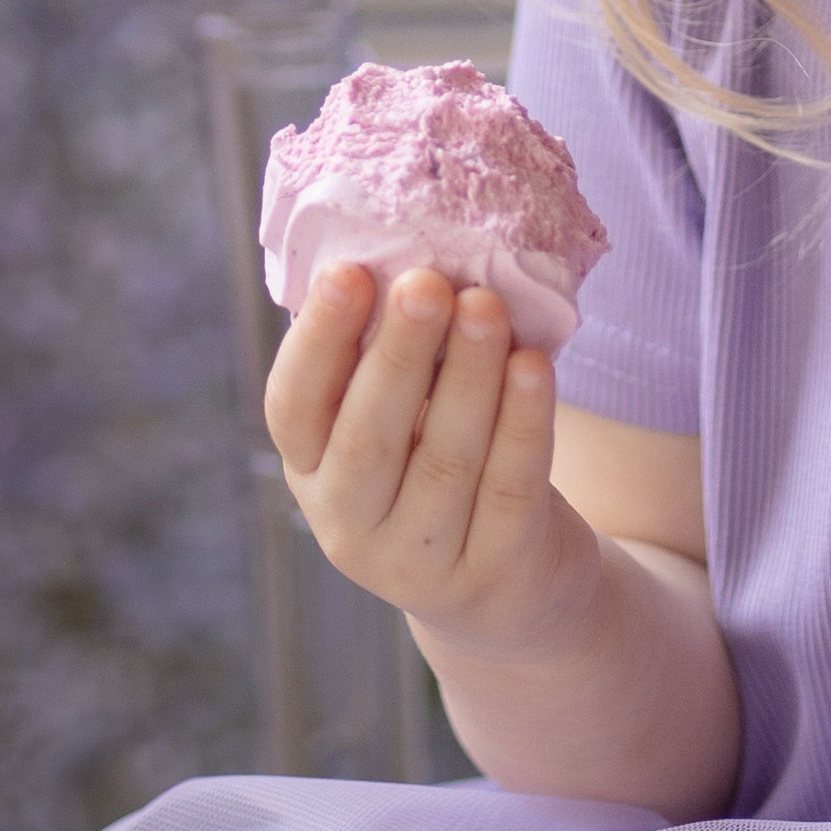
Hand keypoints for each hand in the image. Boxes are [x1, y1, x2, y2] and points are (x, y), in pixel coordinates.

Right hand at [264, 260, 598, 661]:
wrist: (508, 584)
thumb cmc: (442, 460)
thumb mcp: (400, 419)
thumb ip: (388, 353)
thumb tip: (403, 245)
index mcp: (310, 471)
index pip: (294, 408)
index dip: (318, 341)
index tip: (350, 271)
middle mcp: (349, 526)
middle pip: (367, 439)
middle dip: (398, 354)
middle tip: (426, 282)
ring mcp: (420, 564)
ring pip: (444, 463)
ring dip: (468, 378)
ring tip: (487, 306)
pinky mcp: (495, 574)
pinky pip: (509, 490)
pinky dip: (523, 423)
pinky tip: (536, 366)